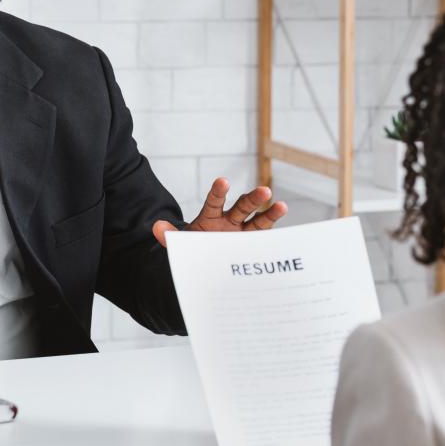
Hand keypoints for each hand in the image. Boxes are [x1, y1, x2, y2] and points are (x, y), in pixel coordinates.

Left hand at [152, 177, 287, 247]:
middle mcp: (230, 221)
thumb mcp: (181, 244)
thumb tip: (155, 227)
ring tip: (282, 206)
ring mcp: (244, 233)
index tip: (223, 181)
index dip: (218, 191)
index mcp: (211, 218)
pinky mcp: (252, 246)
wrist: (205, 265)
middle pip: (242, 207)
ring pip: (259, 220)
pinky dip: (275, 236)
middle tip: (265, 190)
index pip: (214, 202)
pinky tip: (288, 236)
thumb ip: (170, 236)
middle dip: (253, 198)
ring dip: (270, 213)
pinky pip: (265, 239)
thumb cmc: (195, 249)